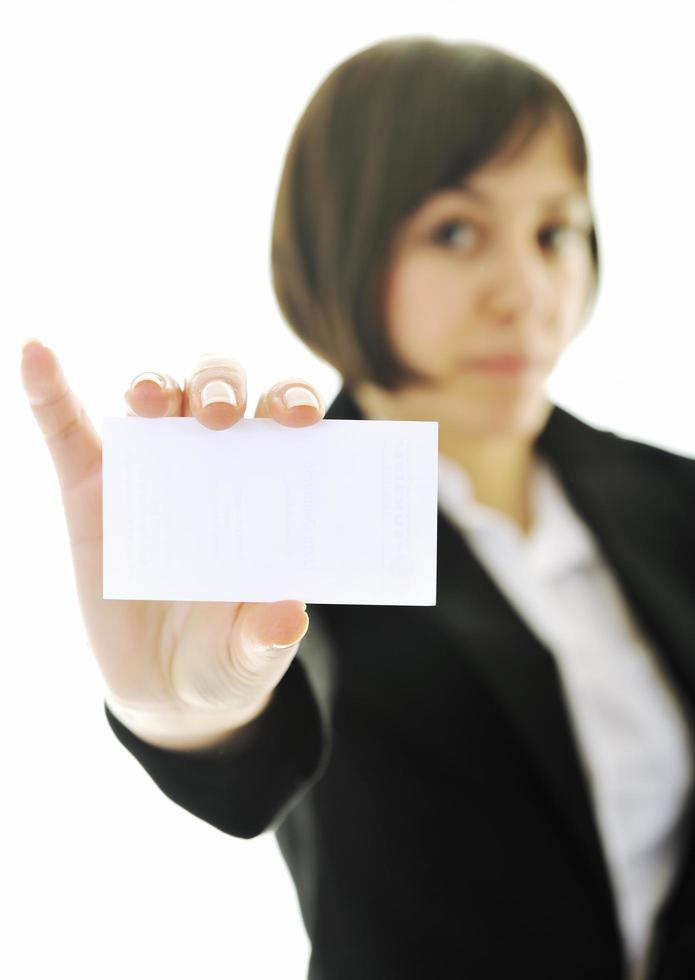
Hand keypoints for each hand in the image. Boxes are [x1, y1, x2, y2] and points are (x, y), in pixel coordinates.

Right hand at [20, 341, 326, 748]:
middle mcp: (211, 461)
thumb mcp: (252, 654)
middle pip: (217, 393)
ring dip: (153, 385)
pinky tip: (36, 355)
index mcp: (265, 484)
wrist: (170, 688)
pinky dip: (48, 391)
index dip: (293, 400)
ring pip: (154, 401)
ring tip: (150, 399)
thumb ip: (266, 637)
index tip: (300, 416)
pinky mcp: (90, 489)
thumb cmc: (229, 653)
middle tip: (221, 416)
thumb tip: (285, 619)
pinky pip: (65, 430)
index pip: (282, 421)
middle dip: (221, 387)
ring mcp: (149, 470)